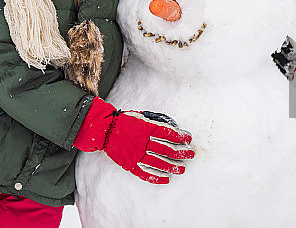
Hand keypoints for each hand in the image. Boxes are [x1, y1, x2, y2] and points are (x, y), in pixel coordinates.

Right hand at [73, 98, 193, 183]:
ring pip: (159, 163)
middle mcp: (143, 142)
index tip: (189, 138)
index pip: (168, 133)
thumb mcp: (140, 117)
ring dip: (172, 166)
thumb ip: (154, 122)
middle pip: (167, 150)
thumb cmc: (124, 121)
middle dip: (182, 153)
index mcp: (146, 129)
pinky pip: (145, 173)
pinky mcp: (130, 164)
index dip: (181, 136)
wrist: (104, 129)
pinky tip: (166, 179)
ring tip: (182, 168)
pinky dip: (156, 177)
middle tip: (191, 155)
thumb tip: (171, 127)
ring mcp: (136, 155)